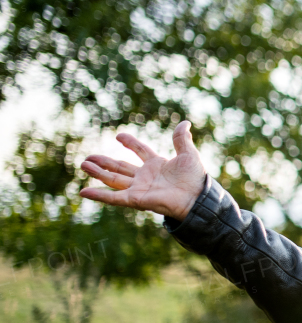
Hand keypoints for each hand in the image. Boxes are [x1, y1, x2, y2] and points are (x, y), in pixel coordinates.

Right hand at [79, 121, 206, 220]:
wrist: (197, 197)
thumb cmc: (195, 179)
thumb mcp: (188, 154)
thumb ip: (181, 139)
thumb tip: (185, 123)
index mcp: (158, 164)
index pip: (140, 151)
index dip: (130, 143)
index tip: (119, 136)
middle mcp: (146, 176)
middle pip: (120, 167)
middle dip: (104, 162)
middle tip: (88, 157)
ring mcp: (139, 188)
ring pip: (113, 179)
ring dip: (97, 173)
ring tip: (83, 165)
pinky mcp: (135, 199)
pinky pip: (113, 198)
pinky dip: (98, 195)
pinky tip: (83, 192)